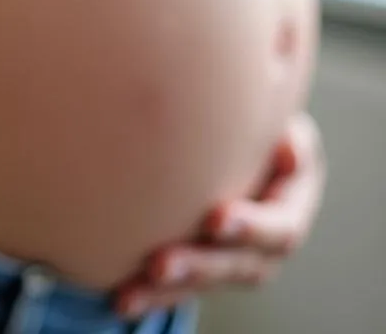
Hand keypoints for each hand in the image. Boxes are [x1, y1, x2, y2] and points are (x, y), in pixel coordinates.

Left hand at [117, 112, 325, 317]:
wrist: (235, 134)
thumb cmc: (256, 116)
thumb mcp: (279, 117)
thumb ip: (285, 134)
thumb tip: (287, 148)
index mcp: (292, 204)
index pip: (280, 227)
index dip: (250, 227)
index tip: (215, 219)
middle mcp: (268, 242)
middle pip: (238, 264)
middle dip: (198, 264)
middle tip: (159, 262)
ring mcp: (237, 257)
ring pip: (205, 280)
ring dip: (169, 288)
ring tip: (132, 288)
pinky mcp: (205, 263)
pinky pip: (180, 286)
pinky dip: (151, 293)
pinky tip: (121, 298)